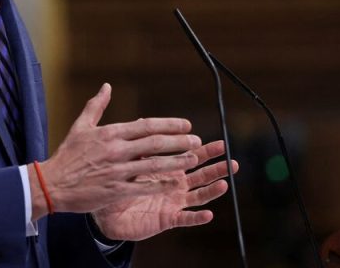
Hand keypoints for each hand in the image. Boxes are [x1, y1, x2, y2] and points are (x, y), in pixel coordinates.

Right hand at [31, 84, 200, 219]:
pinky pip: (144, 186)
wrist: (52, 184)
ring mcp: (117, 171)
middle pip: (155, 143)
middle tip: (197, 141)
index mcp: (110, 133)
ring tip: (193, 159)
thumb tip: (106, 86)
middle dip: (179, 142)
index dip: (169, 124)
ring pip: (154, 165)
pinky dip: (162, 184)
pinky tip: (176, 183)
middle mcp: (116, 150)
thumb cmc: (67, 155)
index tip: (186, 125)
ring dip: (177, 162)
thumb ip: (96, 106)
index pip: (146, 125)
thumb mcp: (80, 127)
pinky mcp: (116, 190)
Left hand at [90, 140, 238, 241]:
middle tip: (231, 160)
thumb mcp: (130, 161)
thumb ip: (139, 144)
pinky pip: (185, 219)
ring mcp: (173, 203)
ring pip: (198, 196)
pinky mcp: (167, 219)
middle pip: (202, 175)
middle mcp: (176, 186)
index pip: (192, 158)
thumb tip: (141, 121)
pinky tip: (208, 214)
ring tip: (224, 182)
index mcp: (169, 170)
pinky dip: (196, 217)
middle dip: (217, 168)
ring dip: (212, 190)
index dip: (206, 151)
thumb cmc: (121, 184)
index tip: (220, 143)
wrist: (108, 211)